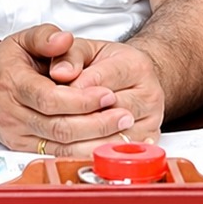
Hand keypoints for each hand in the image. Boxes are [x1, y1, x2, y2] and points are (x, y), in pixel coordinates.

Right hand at [0, 24, 137, 154]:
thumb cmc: (7, 61)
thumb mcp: (23, 39)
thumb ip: (46, 36)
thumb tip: (64, 38)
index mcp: (12, 83)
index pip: (50, 98)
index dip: (82, 100)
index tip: (108, 94)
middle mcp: (11, 113)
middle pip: (58, 126)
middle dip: (95, 123)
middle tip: (124, 115)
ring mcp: (15, 134)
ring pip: (58, 146)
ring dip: (93, 141)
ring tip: (121, 131)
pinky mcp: (21, 148)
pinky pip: (54, 154)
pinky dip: (80, 152)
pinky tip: (102, 145)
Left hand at [50, 38, 164, 143]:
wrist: (134, 78)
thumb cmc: (109, 64)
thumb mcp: (88, 49)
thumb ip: (70, 55)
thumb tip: (59, 73)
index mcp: (135, 66)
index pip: (100, 82)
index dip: (71, 90)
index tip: (52, 93)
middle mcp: (150, 94)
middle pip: (109, 114)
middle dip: (74, 116)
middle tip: (51, 116)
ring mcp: (151, 121)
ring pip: (112, 138)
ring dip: (82, 138)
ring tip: (60, 132)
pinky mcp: (147, 142)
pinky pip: (117, 154)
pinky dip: (93, 152)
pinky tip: (76, 145)